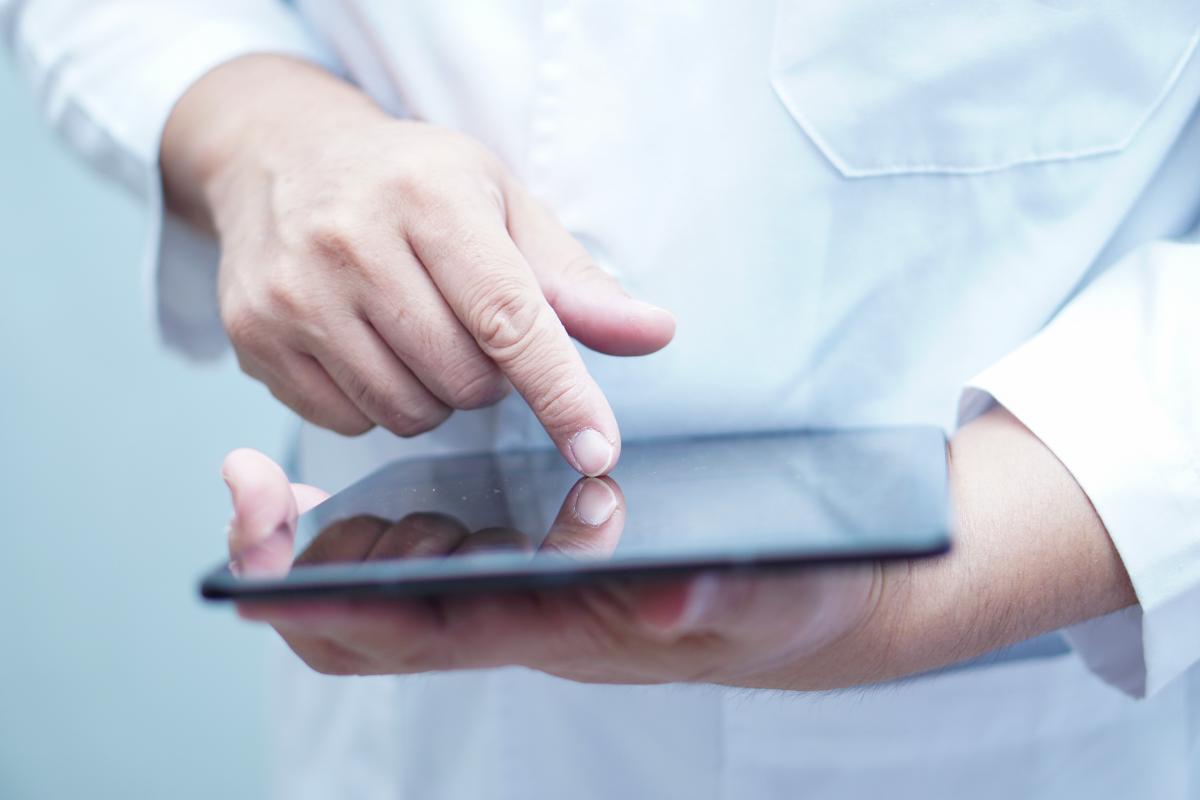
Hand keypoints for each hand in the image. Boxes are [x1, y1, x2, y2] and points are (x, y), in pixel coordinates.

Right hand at [164, 55, 674, 474]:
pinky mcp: (253, 335)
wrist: (283, 159)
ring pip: (407, 411)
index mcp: (429, 196)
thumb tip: (654, 332)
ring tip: (421, 334)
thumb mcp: (502, 205)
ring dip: (437, 395)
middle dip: (491, 378)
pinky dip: (379, 403)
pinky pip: (350, 421)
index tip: (598, 448)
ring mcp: (292, 292)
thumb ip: (575, 281)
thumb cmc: (411, 183)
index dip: (561, 393)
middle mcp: (351, 239)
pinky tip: (370, 348)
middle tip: (473, 331)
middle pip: (463, 379)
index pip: (510, 318)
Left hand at [221, 448, 879, 685]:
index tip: (261, 564)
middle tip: (246, 489)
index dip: (337, 603)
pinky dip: (371, 531)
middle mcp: (521, 620)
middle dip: (291, 573)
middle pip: (373, 626)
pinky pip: (426, 563)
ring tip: (269, 482)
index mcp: (560, 627)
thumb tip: (670, 596)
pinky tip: (357, 487)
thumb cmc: (778, 606)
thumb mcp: (766, 594)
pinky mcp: (528, 569)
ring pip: (385, 597)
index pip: (426, 633)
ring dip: (315, 551)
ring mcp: (518, 598)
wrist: (801, 609)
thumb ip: (722, 594)